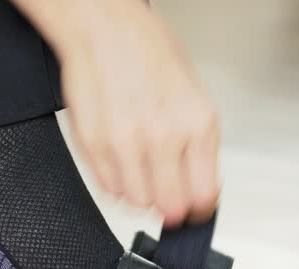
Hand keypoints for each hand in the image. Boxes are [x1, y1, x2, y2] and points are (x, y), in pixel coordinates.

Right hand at [20, 0, 220, 225]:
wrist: (104, 28)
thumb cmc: (148, 52)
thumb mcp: (193, 97)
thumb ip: (198, 147)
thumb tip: (197, 188)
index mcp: (197, 124)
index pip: (204, 196)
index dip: (198, 209)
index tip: (194, 209)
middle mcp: (163, 137)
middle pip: (171, 207)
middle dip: (171, 207)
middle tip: (166, 196)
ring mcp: (126, 145)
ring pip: (138, 203)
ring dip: (141, 195)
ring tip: (141, 172)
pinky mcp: (94, 147)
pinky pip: (109, 188)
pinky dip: (116, 184)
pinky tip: (121, 161)